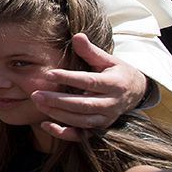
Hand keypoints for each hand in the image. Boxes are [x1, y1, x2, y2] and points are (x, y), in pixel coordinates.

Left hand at [31, 33, 146, 141]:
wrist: (135, 91)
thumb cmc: (116, 71)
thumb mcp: (107, 59)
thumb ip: (90, 51)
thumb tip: (77, 36)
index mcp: (114, 84)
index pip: (89, 81)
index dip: (69, 78)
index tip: (49, 74)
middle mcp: (112, 103)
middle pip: (83, 104)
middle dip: (58, 101)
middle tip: (36, 94)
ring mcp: (106, 118)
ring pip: (81, 120)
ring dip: (58, 114)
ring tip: (38, 104)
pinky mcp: (100, 128)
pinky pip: (81, 135)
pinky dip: (64, 133)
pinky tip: (45, 125)